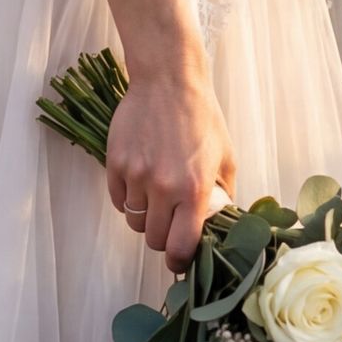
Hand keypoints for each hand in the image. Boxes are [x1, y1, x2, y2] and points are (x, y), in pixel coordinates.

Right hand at [106, 67, 236, 270]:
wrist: (168, 80)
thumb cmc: (201, 117)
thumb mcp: (226, 157)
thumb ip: (225, 194)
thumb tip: (222, 223)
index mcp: (194, 190)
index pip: (181, 247)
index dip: (180, 261)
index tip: (181, 260)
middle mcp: (163, 187)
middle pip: (154, 239)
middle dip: (163, 239)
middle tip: (170, 225)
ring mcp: (136, 175)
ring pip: (134, 221)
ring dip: (146, 218)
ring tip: (156, 199)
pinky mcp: (116, 163)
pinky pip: (118, 200)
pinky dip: (128, 200)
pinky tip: (140, 184)